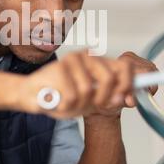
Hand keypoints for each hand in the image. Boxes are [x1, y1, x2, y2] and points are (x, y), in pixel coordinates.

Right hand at [15, 50, 157, 118]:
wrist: (32, 95)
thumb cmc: (62, 98)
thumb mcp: (91, 102)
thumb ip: (109, 99)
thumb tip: (126, 98)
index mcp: (99, 63)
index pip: (124, 67)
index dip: (131, 83)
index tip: (130, 100)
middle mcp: (88, 57)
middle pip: (110, 78)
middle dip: (105, 99)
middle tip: (95, 106)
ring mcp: (74, 59)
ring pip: (89, 90)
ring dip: (80, 105)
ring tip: (70, 103)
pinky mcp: (61, 66)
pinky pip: (72, 96)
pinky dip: (66, 106)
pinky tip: (59, 100)